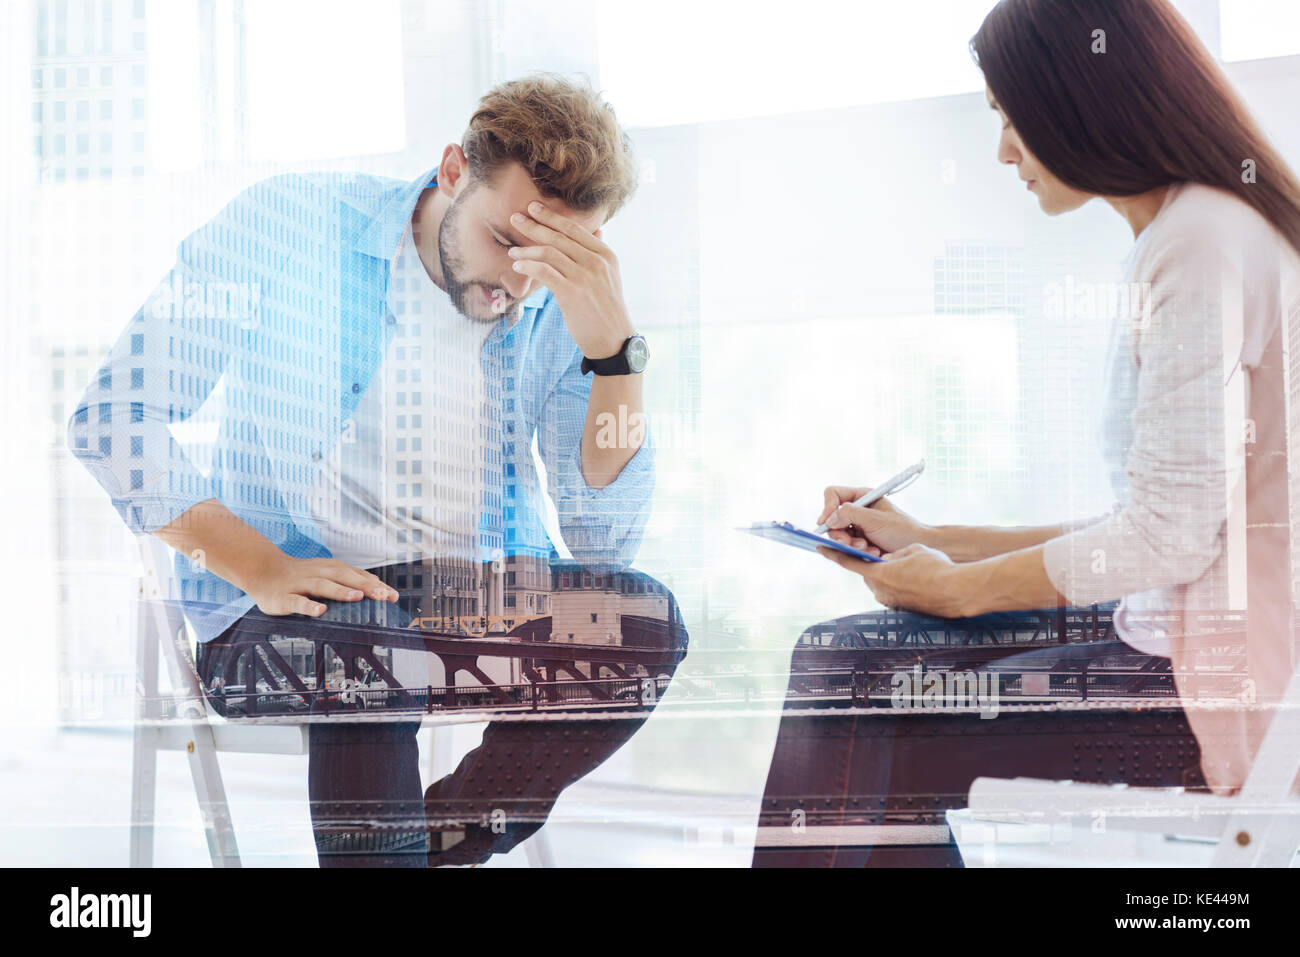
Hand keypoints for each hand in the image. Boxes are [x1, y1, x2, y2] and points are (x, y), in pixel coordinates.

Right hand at [243, 554, 398, 617]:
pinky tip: (320, 611)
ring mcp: (301, 584)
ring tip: (357, 597)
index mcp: (331, 569)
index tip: (394, 596)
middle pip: (345, 577)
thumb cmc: (301, 575)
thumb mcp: (326, 573)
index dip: (376, 585)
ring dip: (340, 591)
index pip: (357, 576)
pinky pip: (298, 601)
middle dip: (365, 586)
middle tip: (383, 596)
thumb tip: (379, 586)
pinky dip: (309, 606)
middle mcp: (319, 574)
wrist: (262, 570)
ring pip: (323, 586)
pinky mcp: (284, 597)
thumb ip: (349, 579)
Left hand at [506, 201, 634, 358]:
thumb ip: (599, 253)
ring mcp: (584, 277)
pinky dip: (528, 266)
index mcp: (606, 255)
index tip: (534, 208)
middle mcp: (596, 262)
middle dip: (534, 226)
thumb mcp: (610, 276)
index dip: (552, 216)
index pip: (574, 229)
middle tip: (515, 219)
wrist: (614, 340)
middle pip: (559, 237)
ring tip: (513, 252)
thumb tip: (598, 230)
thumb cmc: (607, 309)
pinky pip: (544, 271)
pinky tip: (518, 266)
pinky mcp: (571, 292)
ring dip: (526, 250)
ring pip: (549, 252)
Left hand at [817, 542, 970, 617]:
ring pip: (881, 583)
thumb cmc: (937, 568)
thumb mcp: (912, 550)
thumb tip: (887, 561)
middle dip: (873, 564)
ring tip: (911, 568)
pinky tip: (917, 579)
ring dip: (889, 574)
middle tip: (884, 555)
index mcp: (878, 574)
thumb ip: (893, 554)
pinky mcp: (901, 609)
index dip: (833, 553)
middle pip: (867, 574)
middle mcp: (880, 591)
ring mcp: (891, 602)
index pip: (848, 562)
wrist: (957, 591)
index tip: (820, 547)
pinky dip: (899, 584)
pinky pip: (894, 592)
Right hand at [819, 485, 933, 554]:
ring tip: (868, 549)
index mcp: (862, 497)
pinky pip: (847, 548)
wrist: (919, 548)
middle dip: (841, 533)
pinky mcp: (860, 543)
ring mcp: (858, 527)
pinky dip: (857, 552)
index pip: (834, 495)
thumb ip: (850, 515)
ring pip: (838, 536)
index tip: (826, 522)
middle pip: (833, 519)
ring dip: (851, 545)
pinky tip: (873, 554)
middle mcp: (858, 511)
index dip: (827, 507)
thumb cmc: (903, 530)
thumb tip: (829, 518)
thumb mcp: (876, 519)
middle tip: (849, 542)